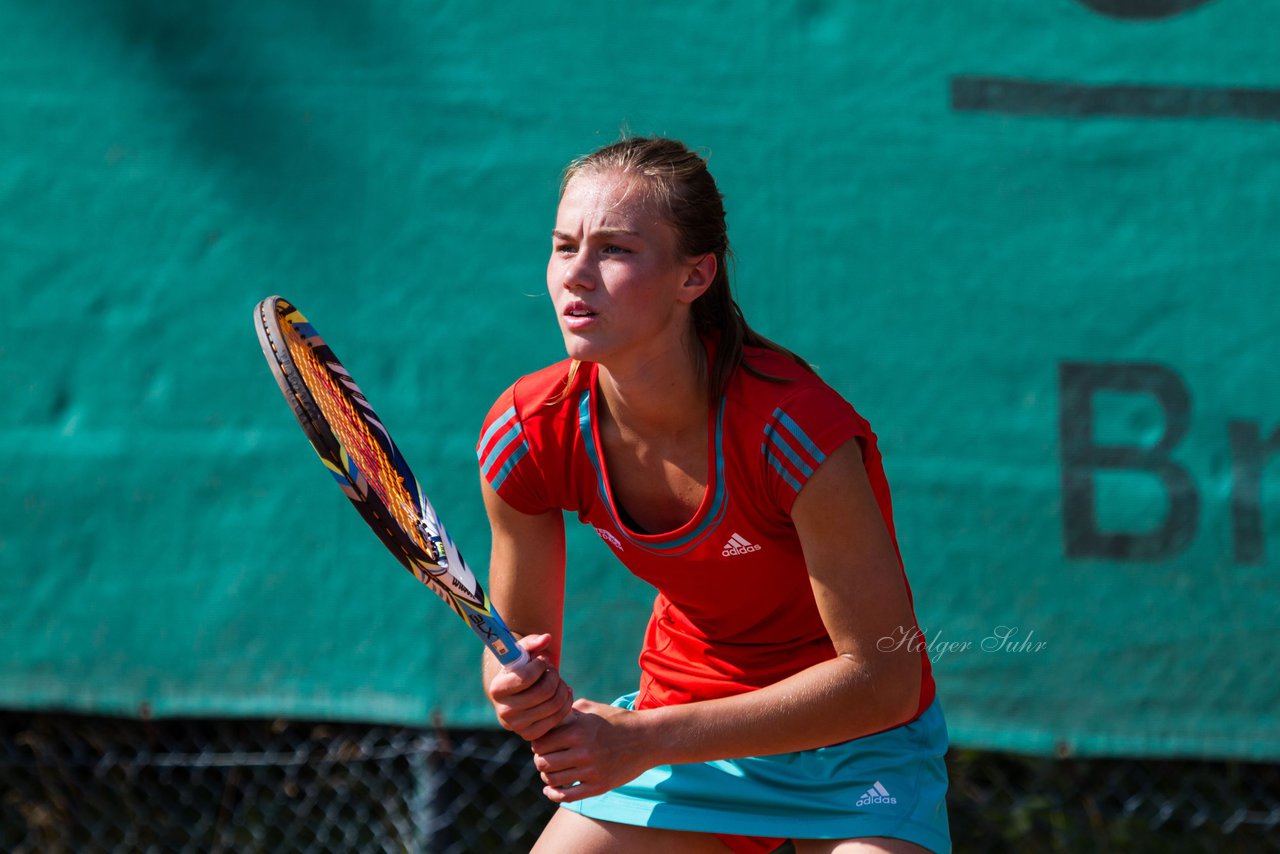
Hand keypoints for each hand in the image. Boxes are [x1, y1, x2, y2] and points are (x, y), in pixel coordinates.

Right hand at [485, 634, 573, 740]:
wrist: (516, 692)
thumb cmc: (519, 667)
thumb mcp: (522, 651)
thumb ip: (532, 641)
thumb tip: (547, 638)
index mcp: (497, 689)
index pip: (526, 678)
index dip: (540, 665)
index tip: (542, 660)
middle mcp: (504, 711)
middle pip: (544, 691)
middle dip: (554, 675)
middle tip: (552, 670)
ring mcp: (517, 726)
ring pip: (554, 704)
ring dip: (562, 687)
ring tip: (557, 680)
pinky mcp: (530, 735)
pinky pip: (558, 718)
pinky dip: (566, 702)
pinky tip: (562, 692)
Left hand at [530, 698, 651, 802]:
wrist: (647, 738)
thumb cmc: (617, 720)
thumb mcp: (593, 708)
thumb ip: (568, 711)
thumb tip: (548, 715)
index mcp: (577, 730)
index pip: (540, 743)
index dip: (537, 744)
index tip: (543, 744)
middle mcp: (582, 751)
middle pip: (542, 762)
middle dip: (539, 761)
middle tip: (544, 758)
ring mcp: (591, 771)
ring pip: (552, 780)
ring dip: (547, 777)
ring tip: (550, 772)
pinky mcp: (599, 786)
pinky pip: (567, 796)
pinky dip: (553, 795)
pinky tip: (550, 791)